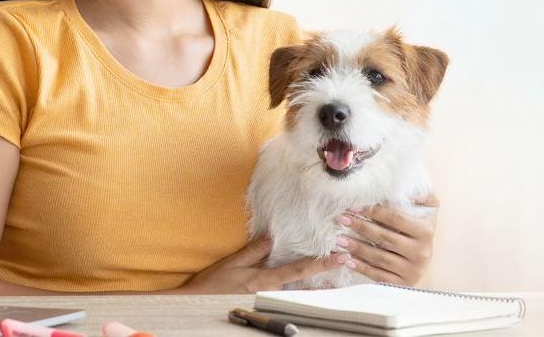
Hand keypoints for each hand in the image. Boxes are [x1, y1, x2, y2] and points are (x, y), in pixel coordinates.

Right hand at [175, 237, 347, 293]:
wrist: (196, 306)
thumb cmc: (211, 285)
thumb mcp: (231, 264)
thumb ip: (253, 252)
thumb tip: (272, 237)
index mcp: (264, 281)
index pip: (298, 270)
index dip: (320, 263)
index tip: (339, 258)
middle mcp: (269, 292)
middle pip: (303, 283)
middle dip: (325, 275)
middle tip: (347, 264)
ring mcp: (267, 300)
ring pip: (296, 292)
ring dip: (315, 285)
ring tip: (335, 278)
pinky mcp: (261, 304)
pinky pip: (284, 295)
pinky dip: (299, 290)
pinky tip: (310, 287)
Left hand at [335, 193, 438, 285]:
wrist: (424, 261)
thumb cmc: (420, 230)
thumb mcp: (428, 211)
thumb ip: (423, 196)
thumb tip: (413, 190)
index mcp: (426, 231)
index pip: (396, 219)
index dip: (374, 211)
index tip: (355, 206)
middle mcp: (421, 252)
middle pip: (385, 237)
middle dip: (361, 227)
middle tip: (342, 219)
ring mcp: (412, 270)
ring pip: (379, 257)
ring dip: (356, 248)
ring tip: (339, 239)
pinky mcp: (402, 284)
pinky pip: (378, 275)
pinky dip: (361, 267)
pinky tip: (347, 260)